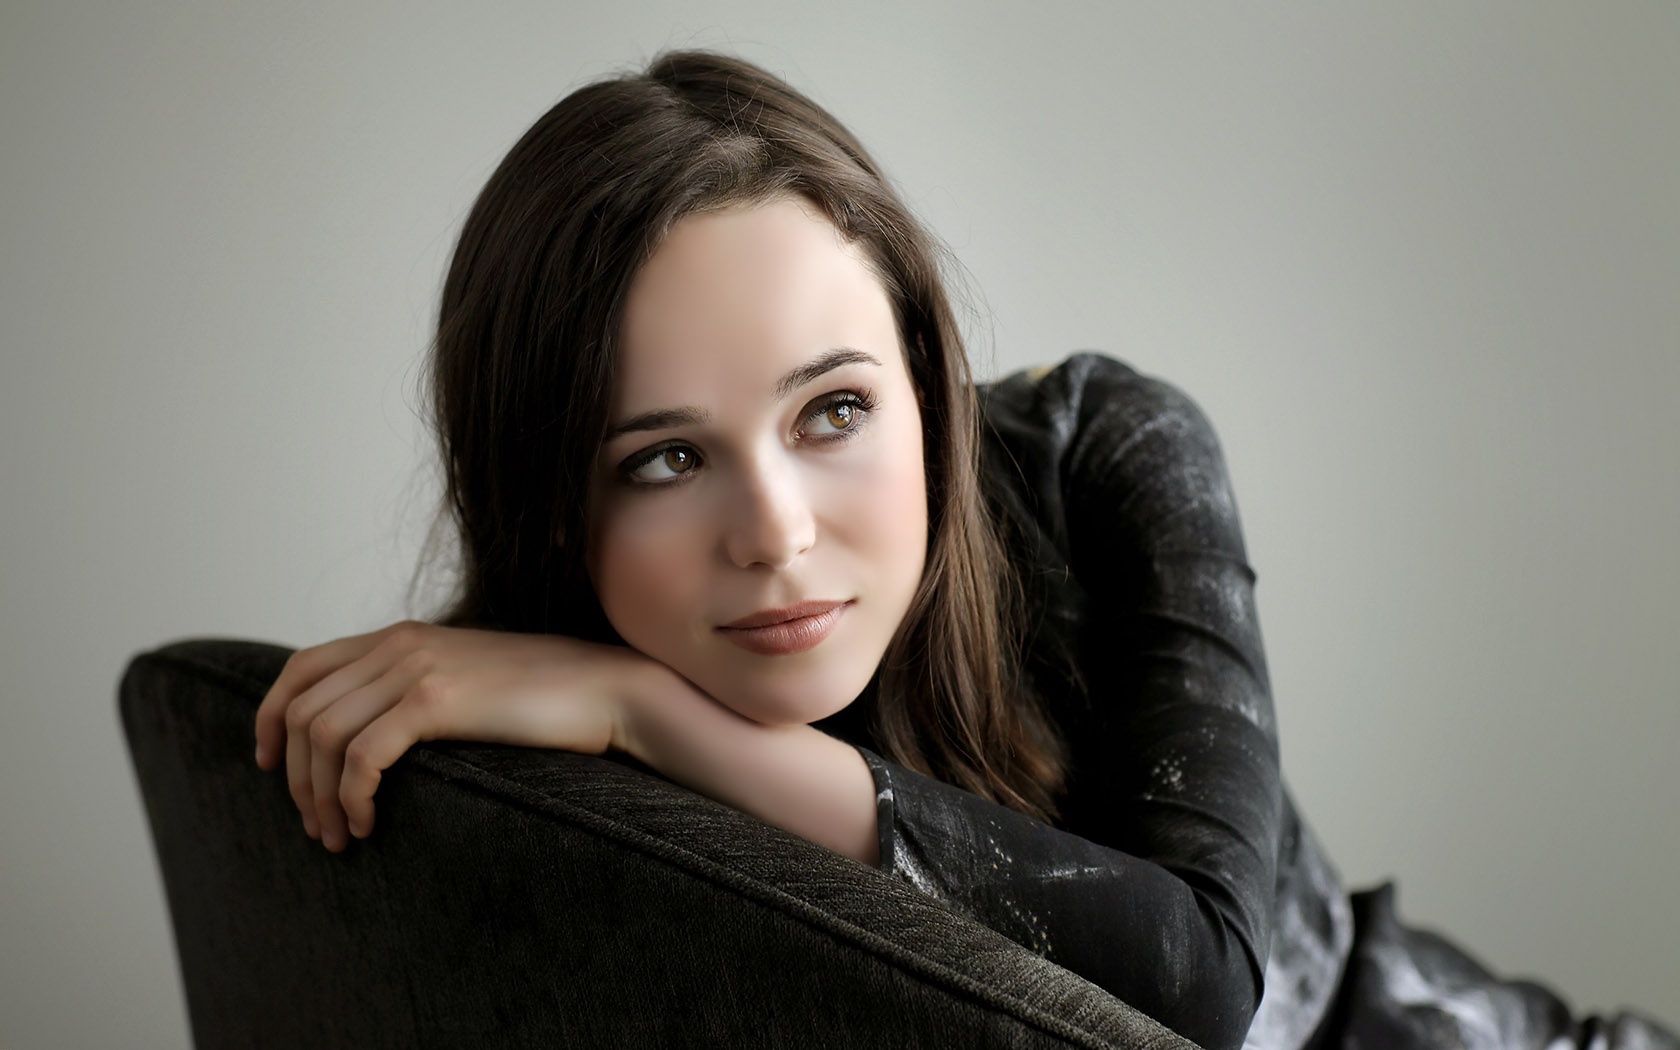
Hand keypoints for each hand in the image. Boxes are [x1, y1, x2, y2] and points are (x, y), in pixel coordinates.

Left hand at [253, 620, 652, 851]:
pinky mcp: (435, 700)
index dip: (268, 717)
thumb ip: (418, 690)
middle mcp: (397, 643)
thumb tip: (377, 736)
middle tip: (316, 827)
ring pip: (321, 735)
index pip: (301, 668)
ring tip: (341, 836)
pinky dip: (351, 796)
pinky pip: (360, 755)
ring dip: (318, 796)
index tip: (268, 765)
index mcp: (399, 636)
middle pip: (300, 709)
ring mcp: (414, 667)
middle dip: (293, 776)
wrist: (607, 690)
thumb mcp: (466, 683)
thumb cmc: (546, 700)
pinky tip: (368, 823)